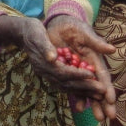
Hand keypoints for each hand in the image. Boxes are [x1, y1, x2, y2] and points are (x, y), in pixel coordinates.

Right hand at [0, 15, 115, 121]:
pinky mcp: (51, 74)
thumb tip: (52, 58)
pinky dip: (77, 89)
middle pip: (67, 83)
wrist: (23, 33)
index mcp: (43, 63)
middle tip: (102, 91)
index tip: (92, 75)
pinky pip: (65, 85)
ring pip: (67, 87)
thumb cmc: (32, 30)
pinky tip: (88, 91)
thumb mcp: (37, 34)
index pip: (62, 72)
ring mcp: (47, 75)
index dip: (77, 74)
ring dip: (83, 92)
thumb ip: (45, 46)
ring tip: (99, 95)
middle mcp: (45, 72)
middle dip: (85, 87)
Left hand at [44, 16, 116, 121]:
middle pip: (97, 87)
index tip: (111, 99)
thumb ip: (96, 42)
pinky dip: (78, 96)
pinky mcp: (67, 72)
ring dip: (93, 103)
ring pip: (87, 90)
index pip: (103, 76)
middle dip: (103, 102)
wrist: (58, 26)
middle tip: (109, 116)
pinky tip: (80, 107)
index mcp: (95, 59)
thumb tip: (112, 49)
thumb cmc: (74, 27)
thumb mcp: (84, 33)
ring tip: (99, 117)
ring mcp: (78, 72)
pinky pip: (73, 87)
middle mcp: (89, 68)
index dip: (107, 87)